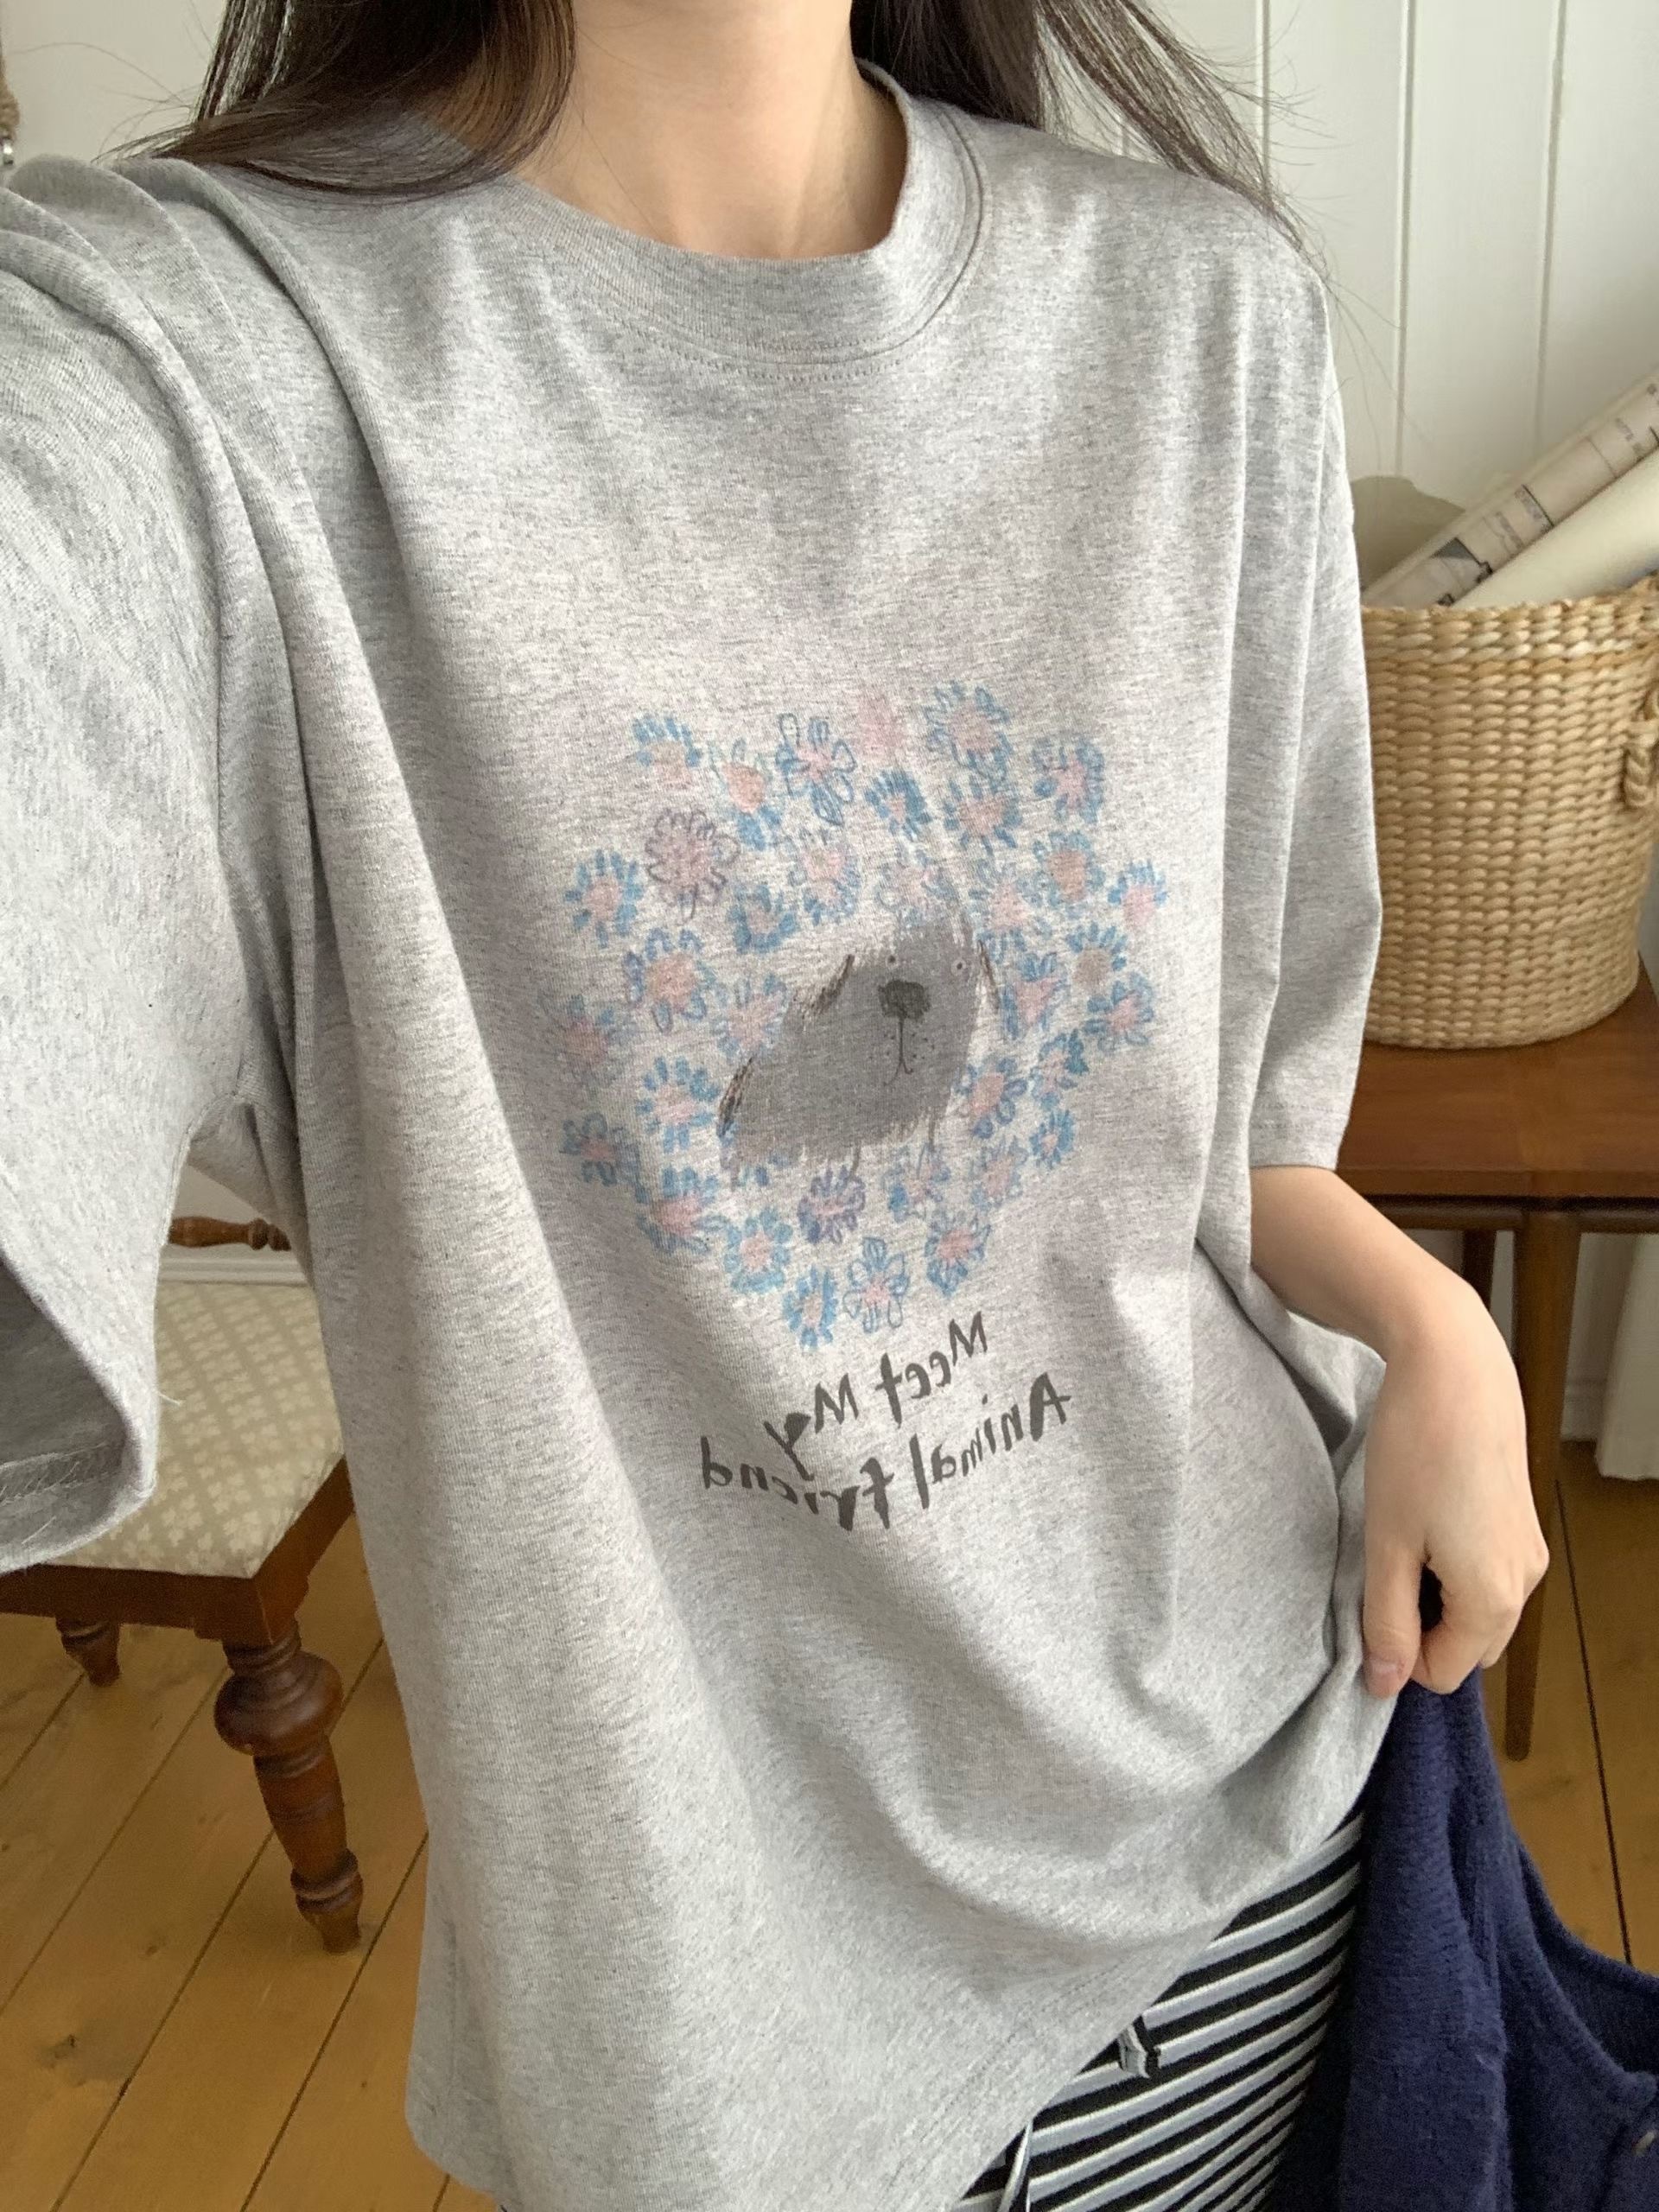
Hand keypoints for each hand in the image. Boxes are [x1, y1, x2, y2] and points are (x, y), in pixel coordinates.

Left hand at [1358, 1279, 1548, 1698]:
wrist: (1456, 1368)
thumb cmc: (1414, 1452)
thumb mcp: (1385, 1544)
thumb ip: (1385, 1621)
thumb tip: (1385, 1685)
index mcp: (1493, 1599)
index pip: (1441, 1673)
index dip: (1396, 1649)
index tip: (1369, 1596)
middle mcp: (1525, 1584)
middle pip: (1466, 1648)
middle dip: (1421, 1626)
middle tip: (1385, 1567)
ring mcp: (1529, 1552)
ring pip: (1478, 1612)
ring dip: (1436, 1597)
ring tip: (1405, 1539)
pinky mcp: (1522, 1523)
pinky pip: (1489, 1577)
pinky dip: (1454, 1570)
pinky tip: (1427, 1520)